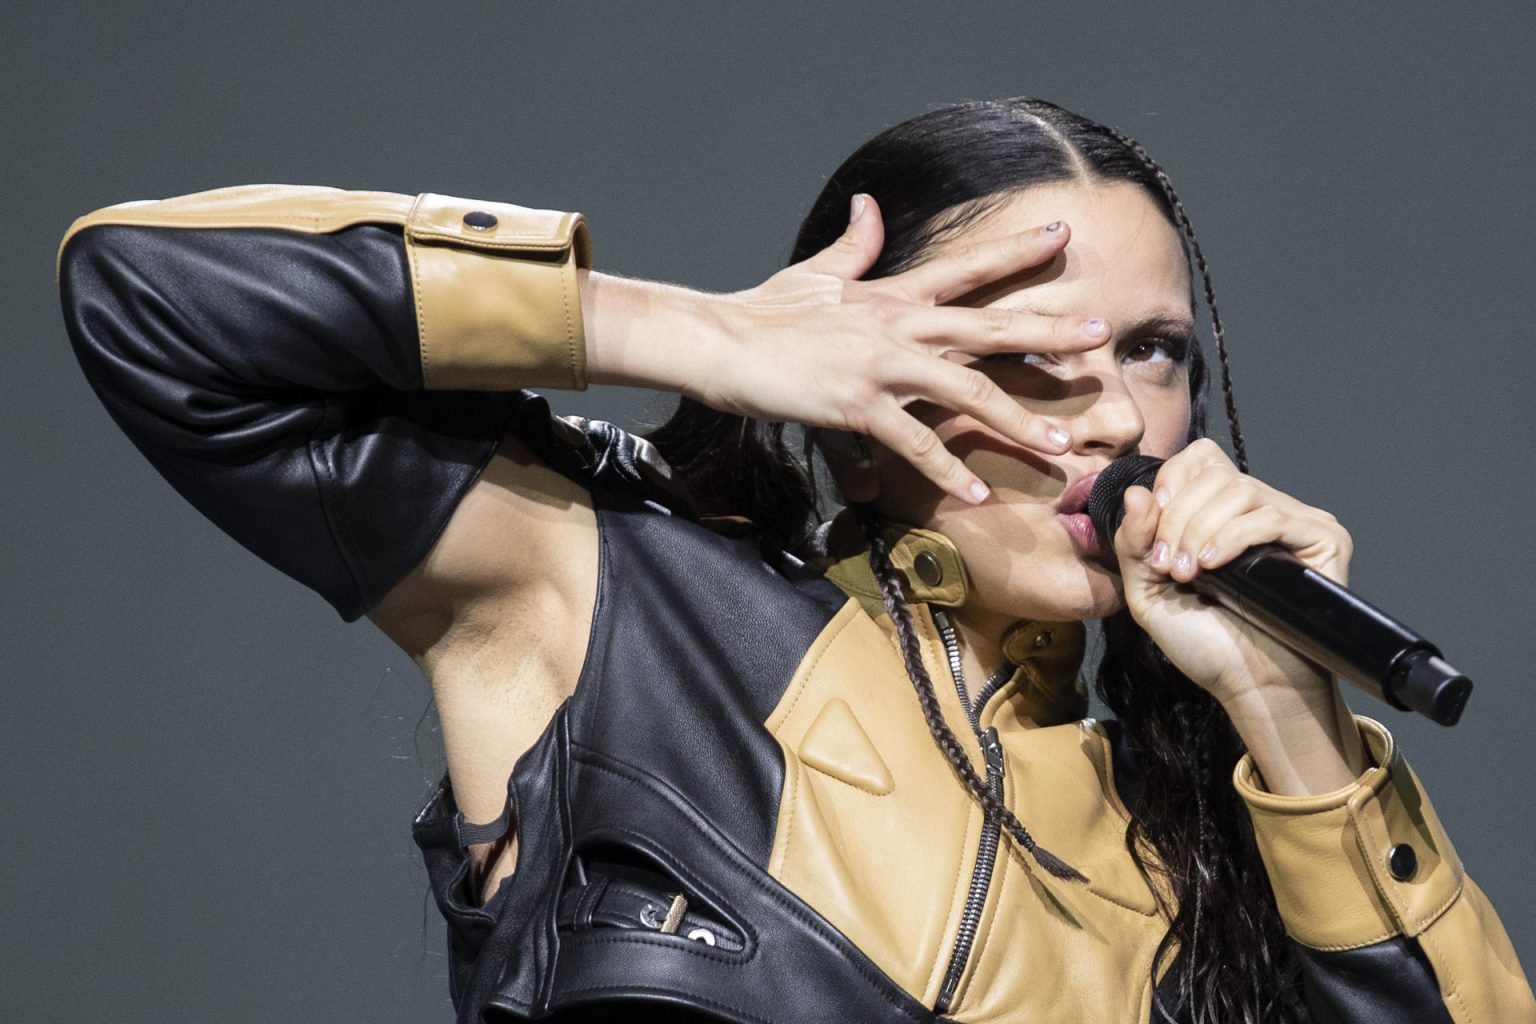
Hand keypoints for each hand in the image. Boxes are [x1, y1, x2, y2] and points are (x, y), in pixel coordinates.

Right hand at [584, 194, 1111, 506]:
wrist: (717, 340)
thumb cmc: (761, 312)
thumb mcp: (813, 274)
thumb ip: (851, 246)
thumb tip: (870, 205)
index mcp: (889, 294)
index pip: (965, 268)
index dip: (1015, 252)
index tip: (1062, 236)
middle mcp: (896, 323)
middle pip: (987, 327)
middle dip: (1047, 332)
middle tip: (1100, 337)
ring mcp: (879, 363)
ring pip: (965, 391)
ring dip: (1018, 419)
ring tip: (1062, 443)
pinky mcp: (856, 403)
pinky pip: (912, 443)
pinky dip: (944, 470)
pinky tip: (974, 494)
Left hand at [1109, 439, 1355, 707]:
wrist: (1251, 686)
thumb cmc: (1206, 644)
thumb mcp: (1149, 591)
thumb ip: (1134, 543)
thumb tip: (1137, 493)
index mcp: (1221, 514)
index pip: (1200, 459)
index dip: (1173, 482)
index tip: (1153, 525)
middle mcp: (1259, 510)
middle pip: (1215, 474)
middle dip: (1178, 518)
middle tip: (1169, 566)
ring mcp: (1294, 521)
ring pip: (1240, 490)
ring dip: (1200, 531)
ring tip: (1189, 575)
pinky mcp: (1323, 538)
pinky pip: (1272, 516)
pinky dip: (1234, 537)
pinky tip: (1214, 566)